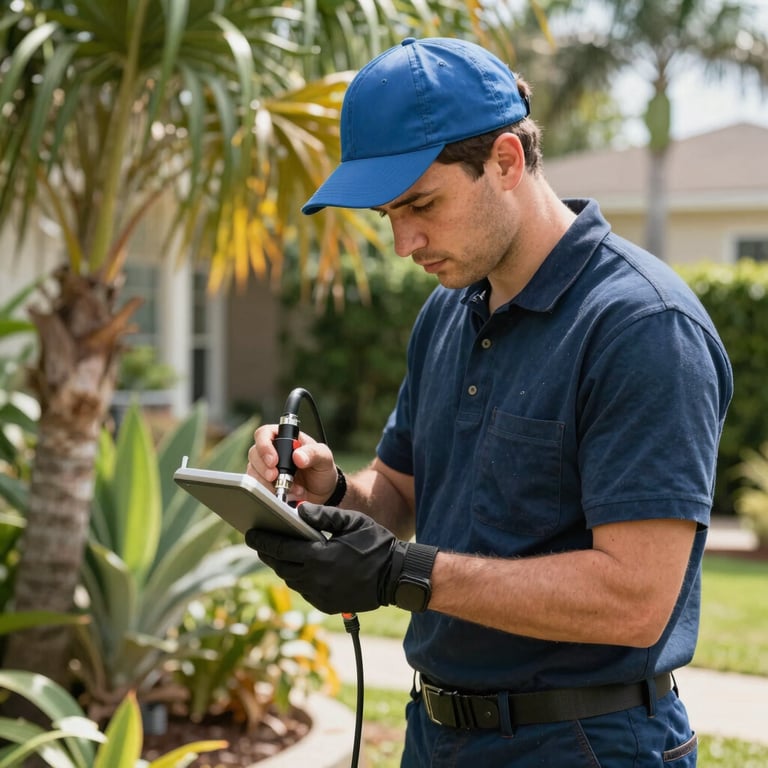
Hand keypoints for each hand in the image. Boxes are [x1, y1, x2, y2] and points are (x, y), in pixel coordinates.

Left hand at [245, 503, 400, 613]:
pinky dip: (298, 577)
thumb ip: (324, 515)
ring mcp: (321, 595)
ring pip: (291, 579)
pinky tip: (298, 566)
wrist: (398, 577)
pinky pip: (304, 590)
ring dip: (282, 565)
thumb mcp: (353, 522)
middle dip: (267, 553)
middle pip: (280, 566)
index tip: (248, 533)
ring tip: (276, 552)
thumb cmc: (377, 544)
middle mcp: (316, 579)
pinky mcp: (328, 604)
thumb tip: (298, 510)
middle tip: (257, 541)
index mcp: (320, 557)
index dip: (262, 540)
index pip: (281, 548)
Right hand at [246, 425, 336, 501]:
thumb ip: (313, 453)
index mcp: (285, 438)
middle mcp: (273, 450)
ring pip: (253, 471)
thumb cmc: (322, 469)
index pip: (264, 433)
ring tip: (290, 487)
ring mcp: (267, 467)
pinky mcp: (266, 483)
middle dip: (263, 468)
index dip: (264, 446)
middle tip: (276, 477)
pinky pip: (258, 486)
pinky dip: (270, 491)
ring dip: (268, 482)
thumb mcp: (324, 457)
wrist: (323, 492)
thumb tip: (298, 456)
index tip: (273, 460)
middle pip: (254, 453)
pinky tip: (287, 492)